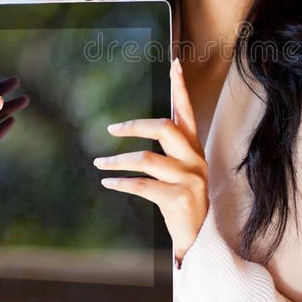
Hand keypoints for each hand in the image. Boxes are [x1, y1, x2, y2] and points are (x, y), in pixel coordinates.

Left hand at [93, 57, 208, 264]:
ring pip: (147, 159)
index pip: (187, 112)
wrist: (201, 238)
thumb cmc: (185, 200)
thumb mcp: (184, 170)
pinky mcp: (179, 199)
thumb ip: (171, 149)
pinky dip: (121, 182)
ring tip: (100, 161)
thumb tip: (146, 127)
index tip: (174, 63)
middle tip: (111, 128)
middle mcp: (195, 160)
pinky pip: (143, 185)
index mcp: (195, 148)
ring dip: (118, 160)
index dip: (180, 87)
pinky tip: (108, 181)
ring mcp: (189, 179)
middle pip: (164, 128)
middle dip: (135, 126)